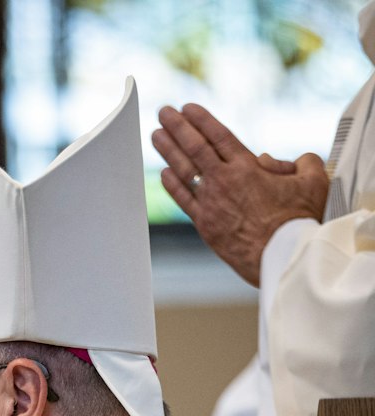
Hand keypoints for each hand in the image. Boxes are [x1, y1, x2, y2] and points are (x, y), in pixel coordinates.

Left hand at [151, 103, 327, 285]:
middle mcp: (223, 182)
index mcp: (247, 168)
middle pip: (195, 148)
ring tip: (156, 134)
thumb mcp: (312, 181)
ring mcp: (210, 203)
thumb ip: (301, 162)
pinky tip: (164, 172)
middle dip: (178, 127)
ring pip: (183, 171)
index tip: (188, 108)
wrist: (281, 256)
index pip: (219, 136)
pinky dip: (172, 185)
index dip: (201, 120)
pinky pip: (183, 200)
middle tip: (164, 113)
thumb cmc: (298, 220)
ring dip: (168, 151)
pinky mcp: (204, 224)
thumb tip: (280, 161)